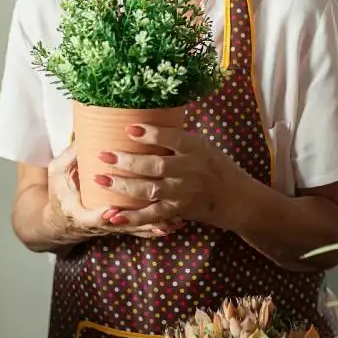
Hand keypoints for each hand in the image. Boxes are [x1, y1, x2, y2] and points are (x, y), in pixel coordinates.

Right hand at [46, 144, 182, 240]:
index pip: (90, 218)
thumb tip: (86, 132)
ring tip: (173, 221)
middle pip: (119, 225)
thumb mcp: (57, 173)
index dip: (102, 216)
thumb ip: (71, 156)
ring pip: (134, 229)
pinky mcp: (121, 227)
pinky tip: (175, 224)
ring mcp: (111, 227)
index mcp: (76, 213)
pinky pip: (140, 229)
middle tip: (155, 210)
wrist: (62, 219)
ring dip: (153, 225)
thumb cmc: (60, 191)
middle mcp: (97, 225)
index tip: (113, 209)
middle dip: (137, 218)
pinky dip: (156, 228)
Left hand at [90, 124, 245, 230]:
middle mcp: (191, 170)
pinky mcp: (179, 211)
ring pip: (150, 191)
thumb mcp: (202, 145)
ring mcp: (185, 193)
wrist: (237, 198)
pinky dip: (133, 218)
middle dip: (127, 161)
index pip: (174, 138)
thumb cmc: (214, 165)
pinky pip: (153, 216)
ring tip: (100, 179)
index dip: (151, 134)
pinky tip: (114, 216)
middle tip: (103, 155)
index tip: (129, 128)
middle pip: (156, 166)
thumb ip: (177, 138)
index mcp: (196, 148)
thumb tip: (142, 119)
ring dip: (123, 186)